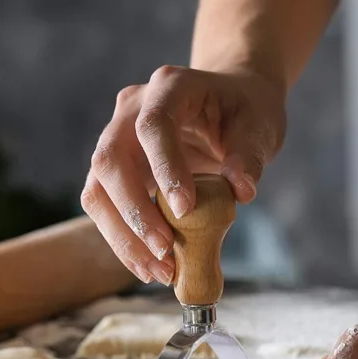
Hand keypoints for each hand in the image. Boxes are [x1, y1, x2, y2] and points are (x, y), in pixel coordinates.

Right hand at [82, 67, 285, 281]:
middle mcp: (132, 110)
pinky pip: (105, 208)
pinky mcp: (116, 172)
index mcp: (170, 86)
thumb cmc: (245, 111)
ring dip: (122, 235)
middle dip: (134, 212)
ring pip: (97, 190)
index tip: (186, 210)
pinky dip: (124, 241)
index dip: (164, 168)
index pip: (153, 126)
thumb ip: (250, 156)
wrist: (230, 105)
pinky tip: (149, 268)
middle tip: (166, 251)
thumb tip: (242, 190)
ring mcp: (117, 139)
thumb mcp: (260, 127)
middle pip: (109, 160)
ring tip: (158, 271)